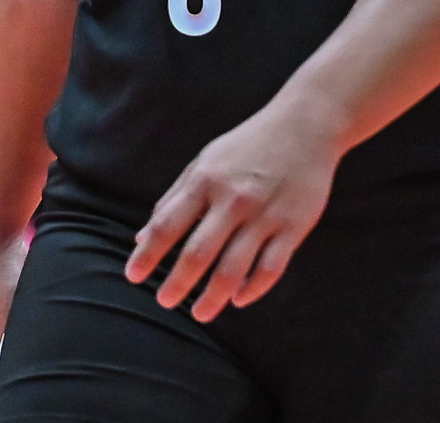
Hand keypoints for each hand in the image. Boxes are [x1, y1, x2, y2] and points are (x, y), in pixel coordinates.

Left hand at [124, 102, 339, 322]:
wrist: (306, 125)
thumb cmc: (248, 145)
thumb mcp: (205, 162)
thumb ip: (174, 200)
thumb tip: (142, 239)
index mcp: (206, 181)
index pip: (167, 225)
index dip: (147, 255)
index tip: (133, 276)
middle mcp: (233, 200)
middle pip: (198, 254)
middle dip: (177, 284)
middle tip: (165, 302)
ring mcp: (265, 215)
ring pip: (234, 270)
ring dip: (212, 298)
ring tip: (200, 313)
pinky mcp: (294, 226)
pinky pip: (270, 269)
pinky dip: (253, 290)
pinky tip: (239, 299)